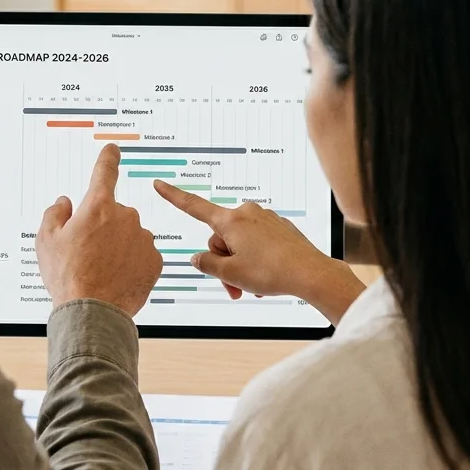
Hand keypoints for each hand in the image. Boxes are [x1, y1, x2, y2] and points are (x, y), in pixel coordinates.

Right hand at [37, 145, 161, 316]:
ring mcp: (143, 239)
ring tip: (101, 270)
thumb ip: (55, 214)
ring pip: (130, 235)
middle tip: (87, 252)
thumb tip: (64, 203)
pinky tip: (117, 277)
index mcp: (98, 207)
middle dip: (104, 227)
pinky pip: (142, 255)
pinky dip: (132, 262)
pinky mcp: (155, 260)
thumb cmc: (67, 276)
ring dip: (119, 246)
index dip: (108, 158)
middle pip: (115, 213)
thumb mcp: (46, 240)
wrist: (93, 311)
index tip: (113, 149)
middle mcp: (125, 217)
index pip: (104, 172)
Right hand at [152, 180, 365, 323]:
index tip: (159, 183)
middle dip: (223, 261)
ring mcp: (265, 219)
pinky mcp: (278, 227)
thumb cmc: (272, 272)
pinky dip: (255, 259)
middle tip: (234, 285)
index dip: (173, 196)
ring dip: (239, 264)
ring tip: (252, 286)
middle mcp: (247, 213)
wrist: (310, 273)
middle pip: (220, 238)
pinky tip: (266, 275)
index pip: (194, 206)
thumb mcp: (231, 274)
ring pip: (239, 243)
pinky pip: (257, 242)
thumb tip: (199, 258)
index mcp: (231, 221)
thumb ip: (207, 264)